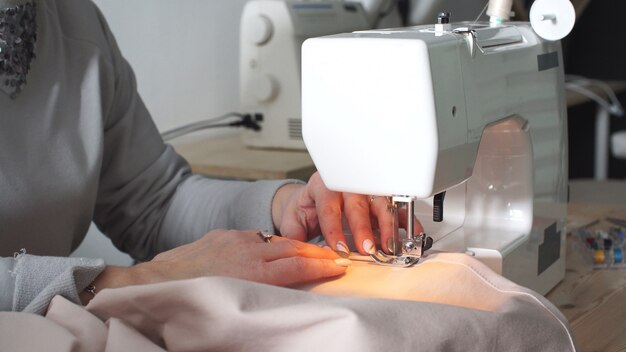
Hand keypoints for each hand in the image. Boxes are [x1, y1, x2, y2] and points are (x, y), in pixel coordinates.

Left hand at [82, 229, 347, 304]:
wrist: (155, 283)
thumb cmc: (189, 301)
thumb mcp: (231, 306)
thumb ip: (260, 298)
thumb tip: (278, 303)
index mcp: (253, 272)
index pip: (297, 266)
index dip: (321, 266)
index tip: (338, 266)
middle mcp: (247, 251)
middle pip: (291, 247)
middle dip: (315, 250)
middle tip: (332, 255)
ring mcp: (234, 239)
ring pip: (273, 239)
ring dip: (293, 245)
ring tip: (307, 251)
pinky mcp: (221, 235)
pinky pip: (252, 236)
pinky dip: (266, 242)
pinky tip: (267, 249)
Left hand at [272, 172, 423, 255]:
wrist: (312, 199)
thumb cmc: (305, 208)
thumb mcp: (292, 219)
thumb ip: (294, 235)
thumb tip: (298, 251)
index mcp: (322, 186)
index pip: (329, 207)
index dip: (334, 228)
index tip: (340, 248)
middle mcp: (346, 185)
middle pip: (357, 203)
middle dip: (363, 228)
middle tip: (367, 249)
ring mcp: (365, 191)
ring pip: (379, 203)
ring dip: (387, 226)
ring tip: (389, 246)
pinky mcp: (379, 199)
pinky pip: (395, 207)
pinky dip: (403, 221)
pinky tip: (409, 234)